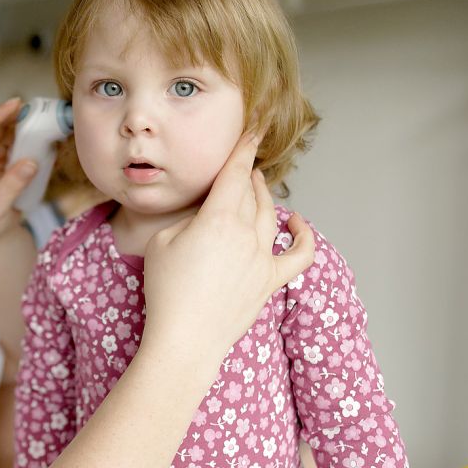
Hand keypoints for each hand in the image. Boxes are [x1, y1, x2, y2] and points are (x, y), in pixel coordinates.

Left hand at [0, 98, 36, 241]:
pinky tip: (44, 136)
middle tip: (34, 108)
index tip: (14, 105)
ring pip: (8, 135)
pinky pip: (19, 146)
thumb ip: (11, 186)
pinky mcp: (8, 165)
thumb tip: (30, 162)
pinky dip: (30, 140)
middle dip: (12, 117)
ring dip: (23, 126)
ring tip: (41, 118)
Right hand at [142, 133, 315, 352]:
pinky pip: (299, 256)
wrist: (185, 340)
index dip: (244, 147)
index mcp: (218, 219)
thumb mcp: (163, 242)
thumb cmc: (166, 292)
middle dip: (247, 173)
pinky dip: (304, 237)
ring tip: (258, 184)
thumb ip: (190, 221)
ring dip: (264, 195)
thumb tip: (207, 220)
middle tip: (242, 161)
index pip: (234, 173)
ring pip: (270, 215)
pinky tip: (298, 225)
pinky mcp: (270, 283)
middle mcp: (246, 234)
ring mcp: (262, 259)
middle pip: (251, 192)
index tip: (254, 127)